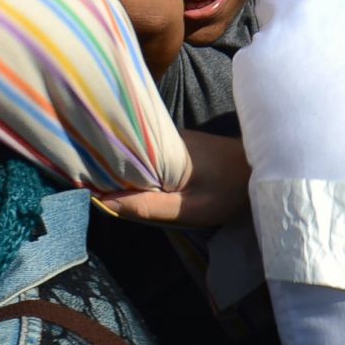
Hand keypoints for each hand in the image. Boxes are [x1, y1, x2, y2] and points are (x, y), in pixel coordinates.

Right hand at [96, 129, 250, 227]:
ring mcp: (170, 139)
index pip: (116, 153)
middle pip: (123, 152)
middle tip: (90, 189)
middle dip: (106, 169)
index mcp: (161, 147)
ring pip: (136, 155)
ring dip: (124, 170)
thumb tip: (104, 202)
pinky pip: (148, 156)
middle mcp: (162, 137)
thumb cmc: (229, 190)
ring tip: (105, 187)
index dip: (97, 167)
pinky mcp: (178, 146)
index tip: (81, 182)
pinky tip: (133, 184)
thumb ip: (149, 206)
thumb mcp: (190, 207)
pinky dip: (139, 169)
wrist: (263, 171)